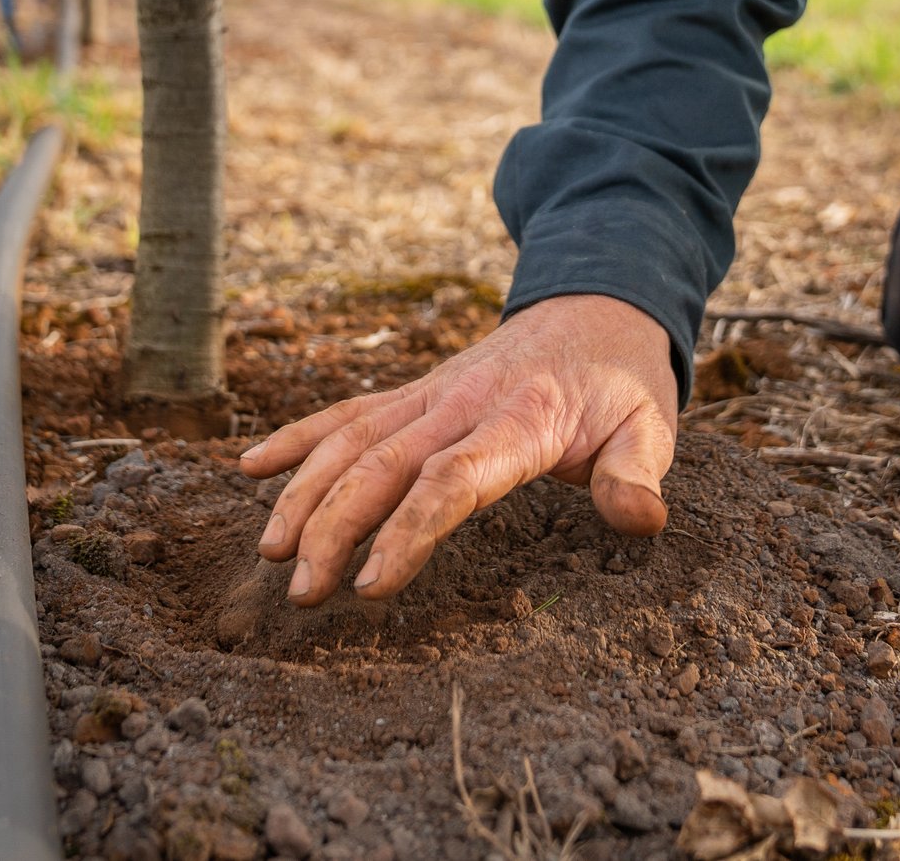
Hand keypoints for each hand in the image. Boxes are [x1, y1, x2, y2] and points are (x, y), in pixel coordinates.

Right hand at [237, 293, 678, 605]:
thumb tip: (640, 521)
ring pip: (350, 441)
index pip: (453, 478)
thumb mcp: (650, 426)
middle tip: (303, 593)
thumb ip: (637, 474)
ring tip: (269, 554)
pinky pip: (347, 414)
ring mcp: (429, 393)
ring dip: (304, 494)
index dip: (408, 530)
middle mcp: (461, 402)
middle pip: (383, 465)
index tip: (372, 584)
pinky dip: (298, 437)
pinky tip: (250, 469)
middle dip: (334, 528)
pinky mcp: (413, 392)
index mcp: (520, 418)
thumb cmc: (620, 382)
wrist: (595, 305)